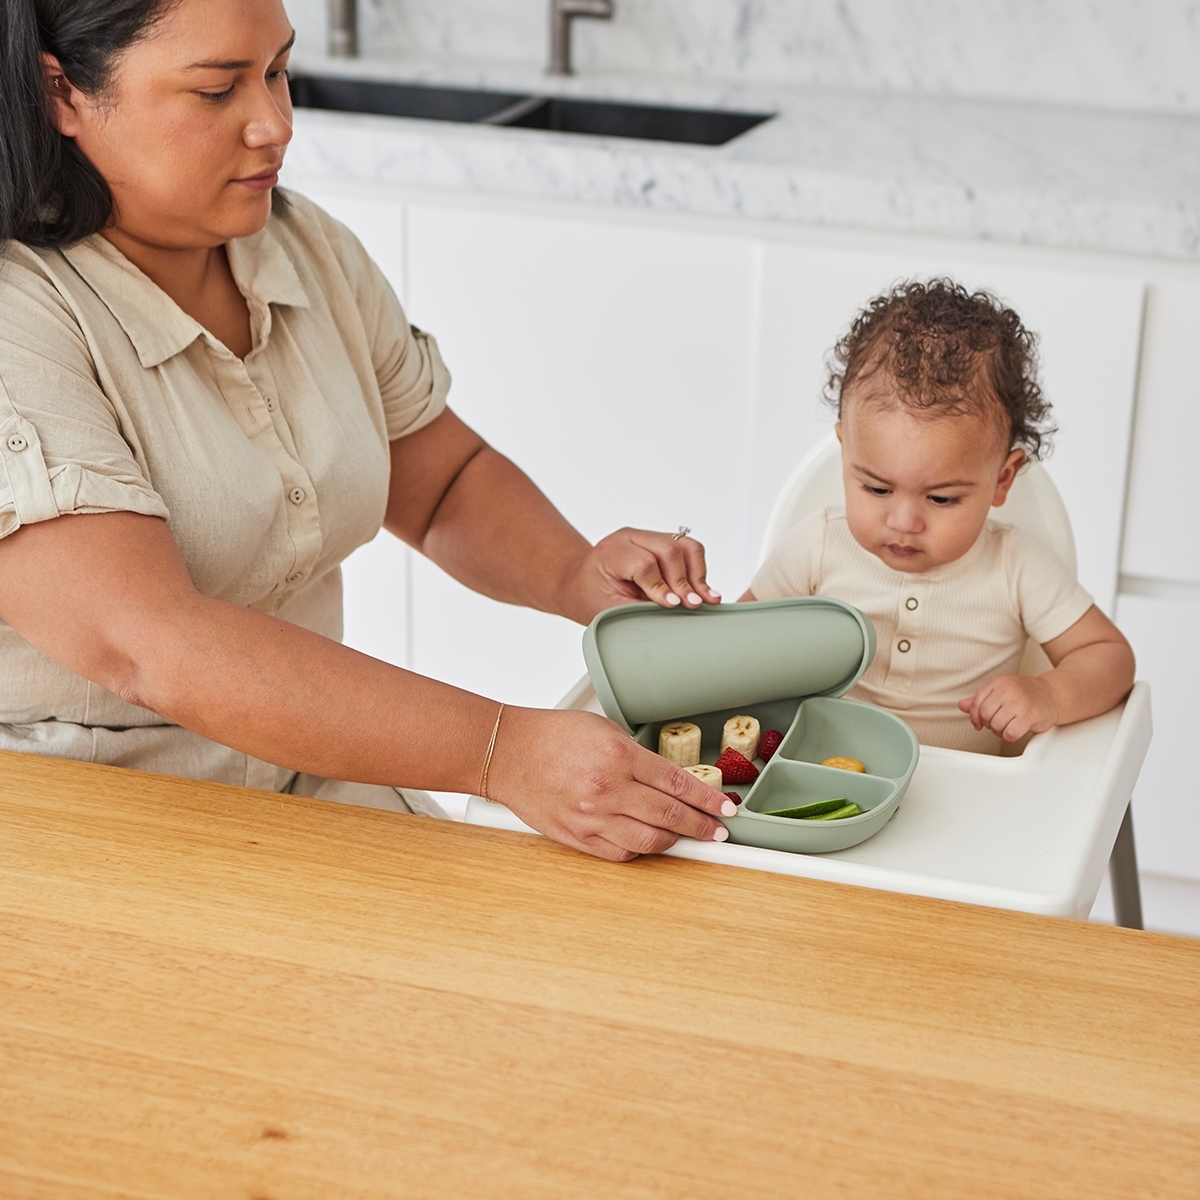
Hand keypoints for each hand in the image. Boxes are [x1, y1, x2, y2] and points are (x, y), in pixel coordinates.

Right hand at [486, 707, 735, 861]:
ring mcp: (591, 817)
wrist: (506, 753)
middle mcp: (607, 789)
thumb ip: (636, 754)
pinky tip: (650, 842)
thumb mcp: (603, 729)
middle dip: (701, 825)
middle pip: (670, 815)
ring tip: (688, 838)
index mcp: (618, 756)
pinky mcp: (576, 836)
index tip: (725, 808)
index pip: (677, 783)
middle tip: (718, 831)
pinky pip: (620, 852)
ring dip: (675, 841)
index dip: (707, 799)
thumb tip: (667, 778)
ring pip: (649, 840)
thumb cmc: (550, 735)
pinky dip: (640, 849)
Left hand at [560, 527, 721, 623]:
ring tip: (705, 599)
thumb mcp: (605, 608)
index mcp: (611, 551)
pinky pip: (690, 550)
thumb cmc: (591, 596)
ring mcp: (649, 537)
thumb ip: (637, 608)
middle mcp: (631, 537)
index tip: (672, 605)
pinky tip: (703, 591)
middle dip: (684, 581)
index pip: (644, 562)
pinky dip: (699, 571)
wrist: (583, 582)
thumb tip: (672, 614)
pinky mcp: (664, 543)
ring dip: (697, 575)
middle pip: (669, 550)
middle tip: (692, 605)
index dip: (661, 586)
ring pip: (686, 546)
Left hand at [958, 674, 1059, 741]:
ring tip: (1009, 725)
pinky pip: (1010, 734)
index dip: (975, 717)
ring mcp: (1019, 703)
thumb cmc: (1025, 694)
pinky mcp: (1030, 716)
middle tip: (999, 723)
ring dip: (1000, 731)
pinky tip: (1017, 730)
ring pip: (996, 725)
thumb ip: (980, 699)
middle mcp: (1008, 690)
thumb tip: (961, 705)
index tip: (978, 723)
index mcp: (998, 683)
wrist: (1052, 695)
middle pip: (985, 715)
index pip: (976, 703)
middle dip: (989, 724)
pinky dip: (1010, 736)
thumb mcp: (1000, 691)